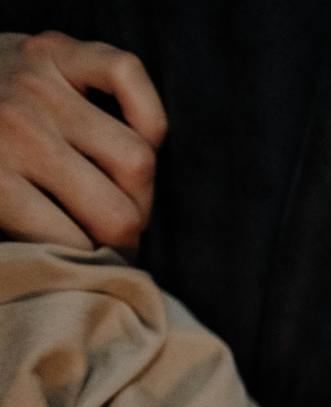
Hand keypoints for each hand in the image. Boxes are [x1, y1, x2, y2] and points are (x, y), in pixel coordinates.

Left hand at [0, 31, 166, 251]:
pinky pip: (128, 75)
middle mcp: (19, 129)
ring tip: (124, 189)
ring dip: (140, 184)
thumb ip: (23, 230)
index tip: (99, 260)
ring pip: (139, 157)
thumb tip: (87, 267)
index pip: (80, 245)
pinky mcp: (57, 48)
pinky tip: (138, 133)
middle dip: (128, 232)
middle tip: (117, 231)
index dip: (97, 261)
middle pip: (120, 212)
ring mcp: (39, 84)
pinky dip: (144, 109)